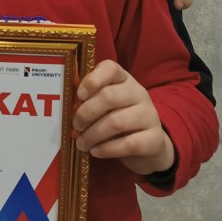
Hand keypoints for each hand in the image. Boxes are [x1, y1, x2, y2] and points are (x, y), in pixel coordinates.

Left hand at [73, 60, 174, 176]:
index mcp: (124, 80)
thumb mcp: (106, 105)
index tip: (79, 95)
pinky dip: (107, 149)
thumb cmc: (119, 119)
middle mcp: (139, 93)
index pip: (110, 68)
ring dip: (93, 135)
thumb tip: (66, 107)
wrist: (150, 144)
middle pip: (109, 97)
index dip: (92, 80)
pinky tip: (96, 152)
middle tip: (75, 126)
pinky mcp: (154, 139)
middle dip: (86, 113)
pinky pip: (128, 144)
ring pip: (116, 122)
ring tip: (82, 143)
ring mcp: (149, 116)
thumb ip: (90, 100)